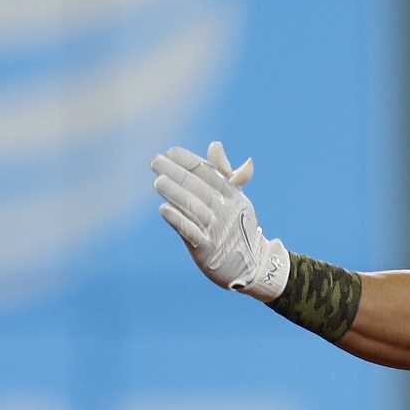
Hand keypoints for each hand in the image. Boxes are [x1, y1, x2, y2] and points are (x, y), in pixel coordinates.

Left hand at [151, 141, 289, 300]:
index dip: (190, 161)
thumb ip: (223, 172)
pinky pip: (191, 233)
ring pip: (194, 208)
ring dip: (175, 193)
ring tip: (157, 182)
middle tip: (156, 161)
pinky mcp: (208, 250)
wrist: (253, 265)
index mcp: (233, 196)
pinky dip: (178, 220)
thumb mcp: (236, 198)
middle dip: (176, 173)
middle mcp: (226, 211)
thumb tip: (215, 144)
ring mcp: (218, 231)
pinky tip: (163, 209)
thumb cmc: (238, 226)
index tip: (171, 151)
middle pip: (199, 188)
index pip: (210, 174)